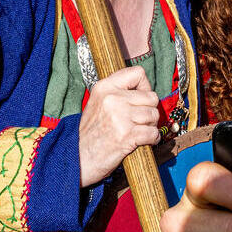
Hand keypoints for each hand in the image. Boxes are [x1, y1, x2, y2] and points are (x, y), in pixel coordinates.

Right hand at [77, 66, 161, 186]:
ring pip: (154, 115)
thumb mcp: (98, 103)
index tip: (140, 99)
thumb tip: (145, 90)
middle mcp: (113, 98)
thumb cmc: (91, 133)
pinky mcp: (127, 135)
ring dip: (150, 126)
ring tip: (136, 132)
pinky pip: (153, 133)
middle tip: (138, 121)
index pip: (138, 73)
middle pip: (151, 97)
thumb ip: (118, 93)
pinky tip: (142, 141)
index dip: (145, 86)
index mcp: (105, 87)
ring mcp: (120, 116)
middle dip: (149, 111)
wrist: (77, 159)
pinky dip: (152, 139)